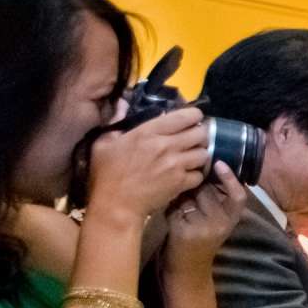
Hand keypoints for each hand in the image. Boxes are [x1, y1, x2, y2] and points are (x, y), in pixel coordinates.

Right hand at [85, 108, 210, 220]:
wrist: (115, 205)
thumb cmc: (106, 174)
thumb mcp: (103, 143)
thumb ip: (116, 121)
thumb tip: (122, 102)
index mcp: (147, 132)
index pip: (184, 116)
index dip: (194, 115)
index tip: (193, 118)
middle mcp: (166, 146)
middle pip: (200, 133)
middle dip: (200, 134)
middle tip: (193, 138)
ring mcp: (176, 165)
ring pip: (204, 153)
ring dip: (200, 154)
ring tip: (191, 156)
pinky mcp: (181, 182)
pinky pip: (200, 174)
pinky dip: (196, 174)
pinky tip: (187, 174)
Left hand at [164, 163, 249, 270]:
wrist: (188, 266)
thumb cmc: (202, 237)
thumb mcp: (216, 219)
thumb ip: (214, 198)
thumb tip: (204, 168)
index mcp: (232, 219)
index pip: (238, 196)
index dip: (231, 179)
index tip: (220, 163)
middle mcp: (221, 223)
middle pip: (208, 191)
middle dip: (196, 183)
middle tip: (186, 183)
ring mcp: (203, 228)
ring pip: (190, 197)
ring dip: (181, 193)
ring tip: (177, 199)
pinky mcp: (184, 231)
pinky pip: (175, 207)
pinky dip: (170, 205)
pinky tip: (169, 210)